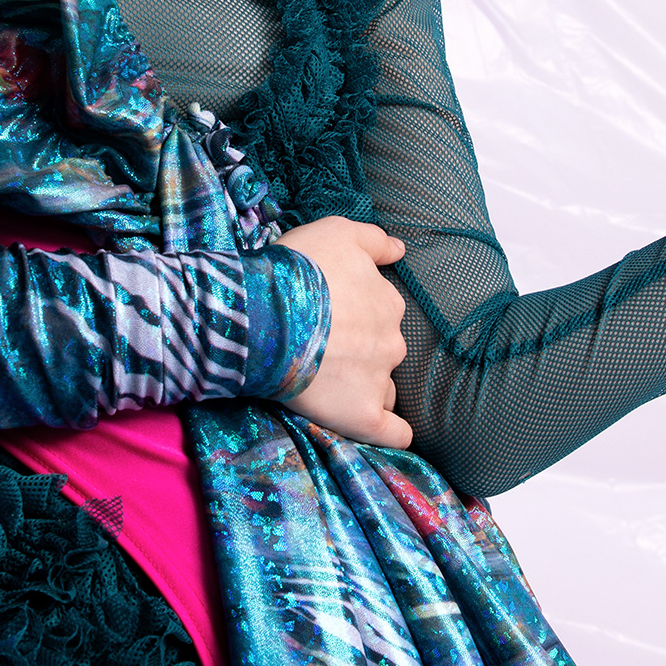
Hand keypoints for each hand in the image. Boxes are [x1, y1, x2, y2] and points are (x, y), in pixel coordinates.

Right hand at [274, 218, 412, 448]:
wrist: (264, 311)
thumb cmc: (298, 268)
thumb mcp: (338, 232)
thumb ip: (375, 240)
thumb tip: (401, 250)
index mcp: (388, 303)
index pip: (381, 317)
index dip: (355, 319)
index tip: (326, 320)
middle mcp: (391, 341)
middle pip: (383, 352)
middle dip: (360, 353)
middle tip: (320, 351)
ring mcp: (379, 379)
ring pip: (383, 387)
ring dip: (365, 387)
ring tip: (330, 387)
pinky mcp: (362, 414)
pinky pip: (392, 432)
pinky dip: (392, 433)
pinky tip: (386, 431)